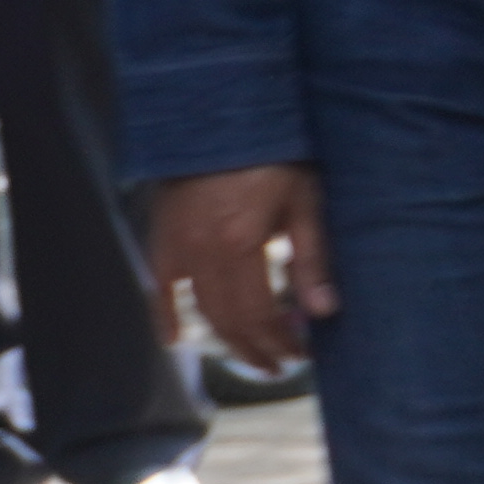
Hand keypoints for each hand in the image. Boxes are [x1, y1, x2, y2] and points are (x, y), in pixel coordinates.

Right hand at [147, 165, 336, 371]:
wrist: (222, 118)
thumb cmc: (275, 154)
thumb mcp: (305, 201)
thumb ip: (312, 259)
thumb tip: (324, 312)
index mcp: (240, 244)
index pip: (259, 314)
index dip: (278, 341)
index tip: (301, 354)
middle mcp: (201, 252)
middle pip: (228, 319)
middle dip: (255, 348)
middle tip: (280, 365)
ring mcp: (176, 247)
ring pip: (198, 310)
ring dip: (225, 339)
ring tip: (252, 356)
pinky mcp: (160, 239)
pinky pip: (158, 289)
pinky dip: (165, 317)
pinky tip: (177, 340)